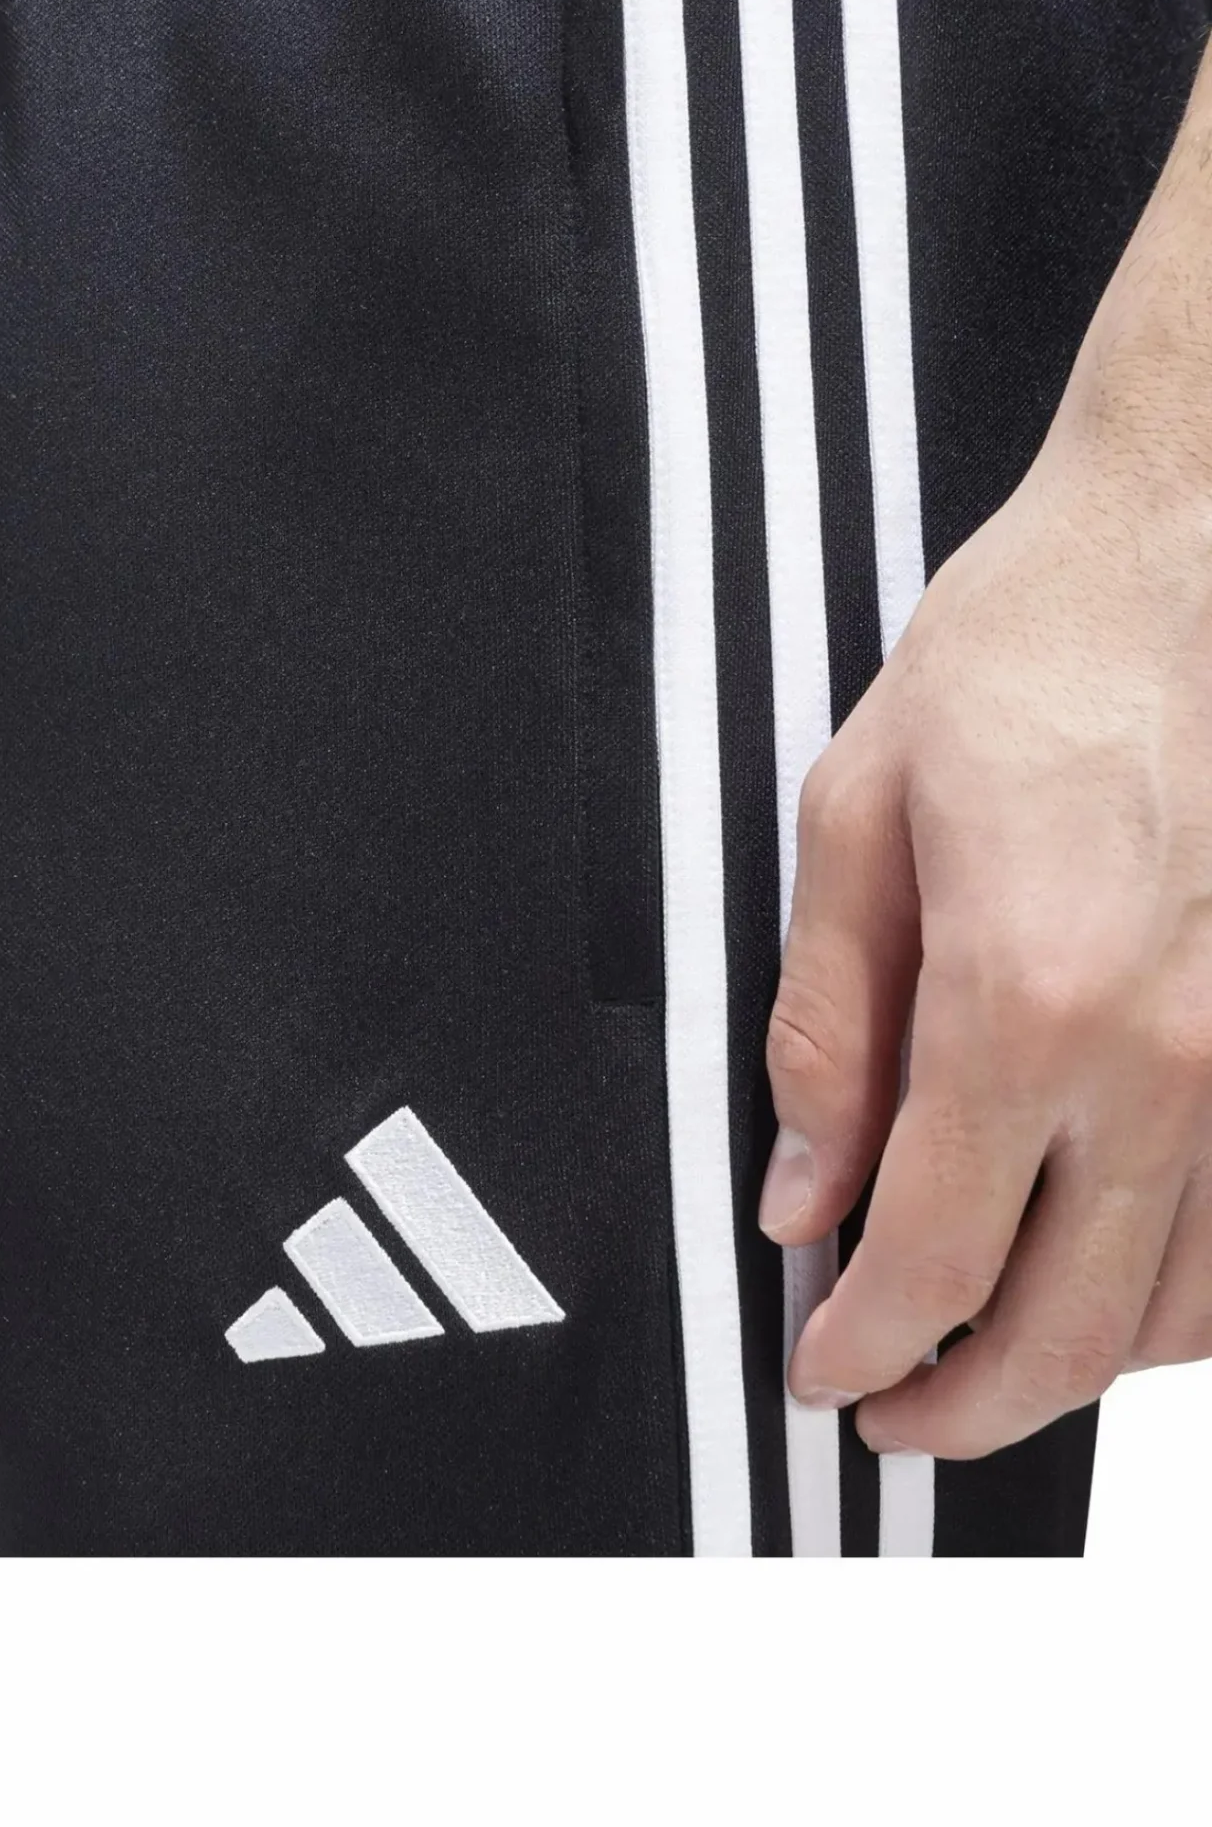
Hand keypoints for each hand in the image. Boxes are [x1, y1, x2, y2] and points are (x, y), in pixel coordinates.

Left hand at [761, 423, 1211, 1457]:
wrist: (1184, 560)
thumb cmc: (1023, 660)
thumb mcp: (855, 818)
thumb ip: (826, 1027)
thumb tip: (800, 1190)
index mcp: (1028, 1001)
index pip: (933, 1255)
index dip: (864, 1344)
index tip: (820, 1372)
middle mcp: (1170, 1062)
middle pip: (1070, 1329)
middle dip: (965, 1403)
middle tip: (888, 1414)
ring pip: (1183, 1312)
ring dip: (1076, 1370)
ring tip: (982, 1363)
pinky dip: (1182, 1305)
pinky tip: (1113, 1291)